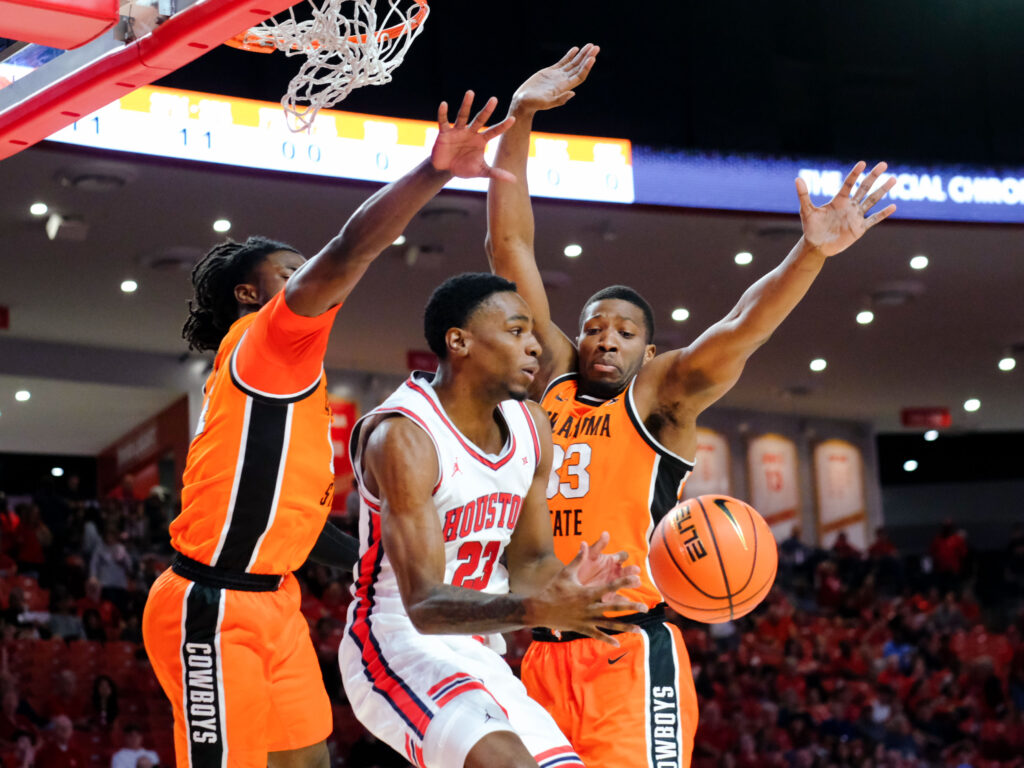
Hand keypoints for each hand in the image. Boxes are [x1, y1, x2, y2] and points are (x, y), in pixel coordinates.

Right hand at [431, 91, 515, 181]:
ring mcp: (458, 130)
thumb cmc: (464, 168)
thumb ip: (497, 173)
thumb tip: (514, 180)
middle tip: (494, 99)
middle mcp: (471, 132)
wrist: (445, 169)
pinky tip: (444, 104)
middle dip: (487, 110)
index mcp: (481, 140)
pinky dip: (443, 113)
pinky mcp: (445, 132)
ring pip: (463, 115)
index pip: (494, 131)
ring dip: (466, 105)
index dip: (503, 126)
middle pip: (480, 119)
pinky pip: (444, 121)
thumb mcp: (481, 171)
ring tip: (470, 92)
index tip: (513, 119)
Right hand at [511, 44, 598, 114]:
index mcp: (564, 87)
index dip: (586, 67)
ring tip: (590, 45)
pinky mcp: (550, 72)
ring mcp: (557, 76)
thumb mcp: (546, 103)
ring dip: (582, 55)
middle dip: (587, 57)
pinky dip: (570, 55)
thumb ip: (560, 99)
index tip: (592, 57)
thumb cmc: (533, 104)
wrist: (524, 101)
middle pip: (579, 68)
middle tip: (596, 47)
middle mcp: (563, 81)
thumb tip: (573, 93)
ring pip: (573, 64)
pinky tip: (576, 49)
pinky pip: (563, 62)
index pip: (579, 76)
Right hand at [526, 532, 645, 645]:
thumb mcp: (566, 573)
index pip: (610, 587)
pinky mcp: (581, 628)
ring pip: (609, 624)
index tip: (636, 579)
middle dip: (630, 607)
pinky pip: (597, 634)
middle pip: (614, 607)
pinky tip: (618, 643)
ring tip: (639, 628)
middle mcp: (589, 607)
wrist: (539, 609)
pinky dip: (607, 639)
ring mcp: (586, 619)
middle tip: (644, 607)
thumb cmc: (552, 589)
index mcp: (587, 592)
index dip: (624, 582)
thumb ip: (578, 559)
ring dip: (625, 626)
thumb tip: (584, 544)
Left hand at [575, 531, 640, 601]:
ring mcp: (615, 584)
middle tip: (635, 570)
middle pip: (628, 570)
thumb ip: (598, 546)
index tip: (618, 558)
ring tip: (635, 582)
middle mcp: (616, 572)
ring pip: (627, 583)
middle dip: (632, 570)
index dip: (621, 556)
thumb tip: (605, 533)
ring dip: (632, 582)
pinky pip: (618, 599)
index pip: (623, 556)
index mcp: (612, 560)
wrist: (572, 585)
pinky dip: (622, 600)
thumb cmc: (582, 566)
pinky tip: (626, 600)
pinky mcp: (610, 596)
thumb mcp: (589, 556)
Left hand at [796, 161, 896, 256]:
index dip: (855, 173)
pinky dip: (883, 214)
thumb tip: (797, 178)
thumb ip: (804, 195)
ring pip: (872, 200)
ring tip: (893, 179)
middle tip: (884, 164)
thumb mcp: (806, 210)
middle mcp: (849, 206)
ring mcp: (856, 216)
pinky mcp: (860, 228)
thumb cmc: (811, 227)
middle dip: (874, 176)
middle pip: (864, 188)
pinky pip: (873, 219)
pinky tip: (893, 206)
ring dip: (882, 190)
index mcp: (838, 200)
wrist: (816, 246)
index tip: (863, 163)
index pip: (849, 183)